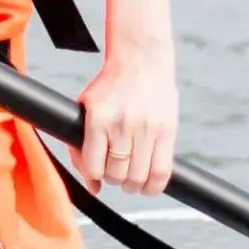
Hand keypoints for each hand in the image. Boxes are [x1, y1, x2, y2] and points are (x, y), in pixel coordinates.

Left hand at [76, 30, 178, 195]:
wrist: (141, 61)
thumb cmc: (110, 88)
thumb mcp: (87, 109)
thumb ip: (80, 146)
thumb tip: (92, 186)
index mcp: (98, 119)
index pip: (94, 167)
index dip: (94, 176)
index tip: (97, 172)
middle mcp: (123, 125)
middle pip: (117, 174)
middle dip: (114, 180)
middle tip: (116, 172)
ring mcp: (147, 129)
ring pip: (138, 177)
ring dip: (132, 185)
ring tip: (130, 178)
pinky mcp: (167, 132)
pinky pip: (162, 172)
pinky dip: (153, 186)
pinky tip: (148, 185)